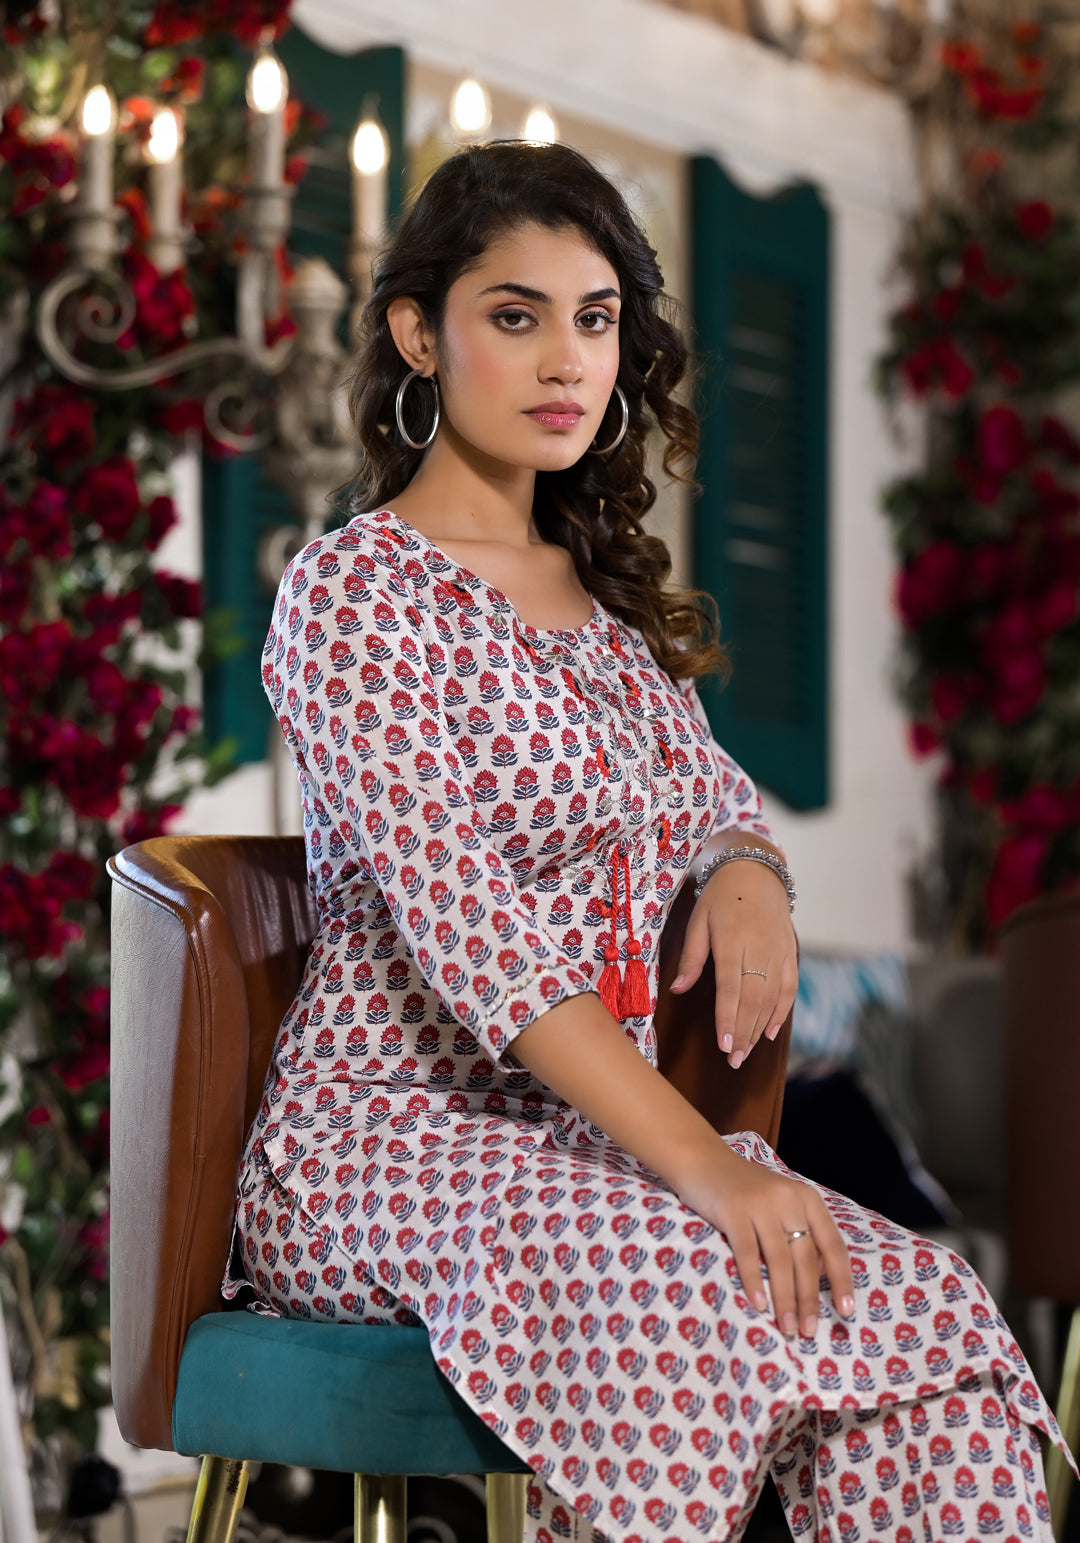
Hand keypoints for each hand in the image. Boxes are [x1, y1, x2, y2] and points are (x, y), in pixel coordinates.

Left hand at [669, 856, 797, 1068]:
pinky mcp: (790, 952)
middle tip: (733, 1060)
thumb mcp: (698, 920)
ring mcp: (778, 952)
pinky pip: (789, 987)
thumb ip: (691, 957)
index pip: (731, 988)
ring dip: (760, 1028)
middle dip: (743, 1032)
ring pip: (772, 997)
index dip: (728, 1018)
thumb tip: (678, 989)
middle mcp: (759, 949)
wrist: (756, 871)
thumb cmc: (720, 896)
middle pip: (753, 998)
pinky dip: (782, 1011)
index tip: (723, 1045)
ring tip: (746, 1052)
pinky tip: (771, 1032)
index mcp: (732, 941)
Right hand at [676, 1151, 854, 1340]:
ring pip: (780, 1260)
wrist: (704, 1160)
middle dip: (809, 1299)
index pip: (833, 1245)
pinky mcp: (733, 1210)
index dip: (842, 1280)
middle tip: (809, 1332)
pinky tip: (758, 1304)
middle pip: (806, 1258)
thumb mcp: (782, 1204)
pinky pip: (748, 1252)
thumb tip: (825, 1277)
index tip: (845, 1312)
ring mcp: (761, 1204)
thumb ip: (803, 1232)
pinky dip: (754, 1280)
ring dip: (785, 1299)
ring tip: (787, 1328)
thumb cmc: (746, 1190)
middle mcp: (789, 1200)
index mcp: (808, 1199)